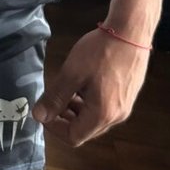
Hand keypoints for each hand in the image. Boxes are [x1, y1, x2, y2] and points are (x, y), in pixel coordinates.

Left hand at [32, 28, 149, 147]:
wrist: (131, 31)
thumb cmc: (100, 52)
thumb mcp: (72, 73)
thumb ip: (55, 98)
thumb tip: (39, 117)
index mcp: (102, 115)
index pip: (74, 137)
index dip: (55, 128)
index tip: (44, 110)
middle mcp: (116, 117)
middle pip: (85, 130)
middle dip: (65, 118)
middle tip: (53, 100)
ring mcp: (125, 106)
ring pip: (94, 119)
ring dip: (77, 110)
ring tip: (67, 90)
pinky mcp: (128, 95)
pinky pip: (104, 108)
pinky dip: (89, 103)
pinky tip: (84, 84)